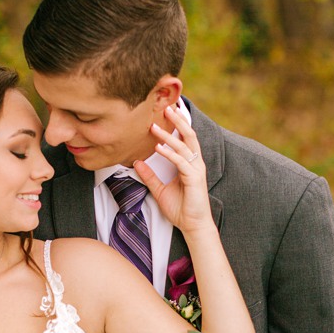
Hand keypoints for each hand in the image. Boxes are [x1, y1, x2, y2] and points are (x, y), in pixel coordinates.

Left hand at [135, 106, 211, 235]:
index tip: (169, 109)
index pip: (185, 138)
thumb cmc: (180, 208)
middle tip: (166, 107)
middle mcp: (195, 163)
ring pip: (184, 146)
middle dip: (178, 120)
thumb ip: (149, 176)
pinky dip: (170, 154)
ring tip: (154, 126)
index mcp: (189, 163)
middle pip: (189, 136)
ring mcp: (196, 170)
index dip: (179, 124)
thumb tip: (137, 163)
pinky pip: (181, 162)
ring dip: (168, 135)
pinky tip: (158, 148)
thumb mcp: (159, 190)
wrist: (192, 225)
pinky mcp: (194, 179)